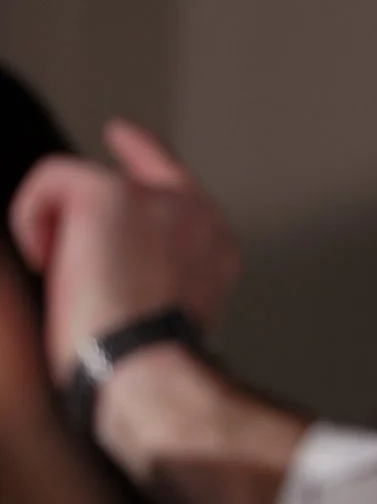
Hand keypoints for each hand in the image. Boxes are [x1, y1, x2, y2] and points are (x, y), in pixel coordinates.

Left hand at [8, 120, 239, 379]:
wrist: (146, 368)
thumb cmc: (148, 362)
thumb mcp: (166, 313)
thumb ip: (156, 274)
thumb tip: (101, 271)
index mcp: (217, 247)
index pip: (178, 186)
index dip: (145, 154)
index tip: (121, 134)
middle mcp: (198, 214)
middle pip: (126, 181)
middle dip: (82, 211)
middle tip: (54, 254)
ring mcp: (158, 198)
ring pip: (81, 183)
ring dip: (57, 228)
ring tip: (59, 275)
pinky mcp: (111, 193)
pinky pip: (52, 178)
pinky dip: (32, 216)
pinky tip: (44, 260)